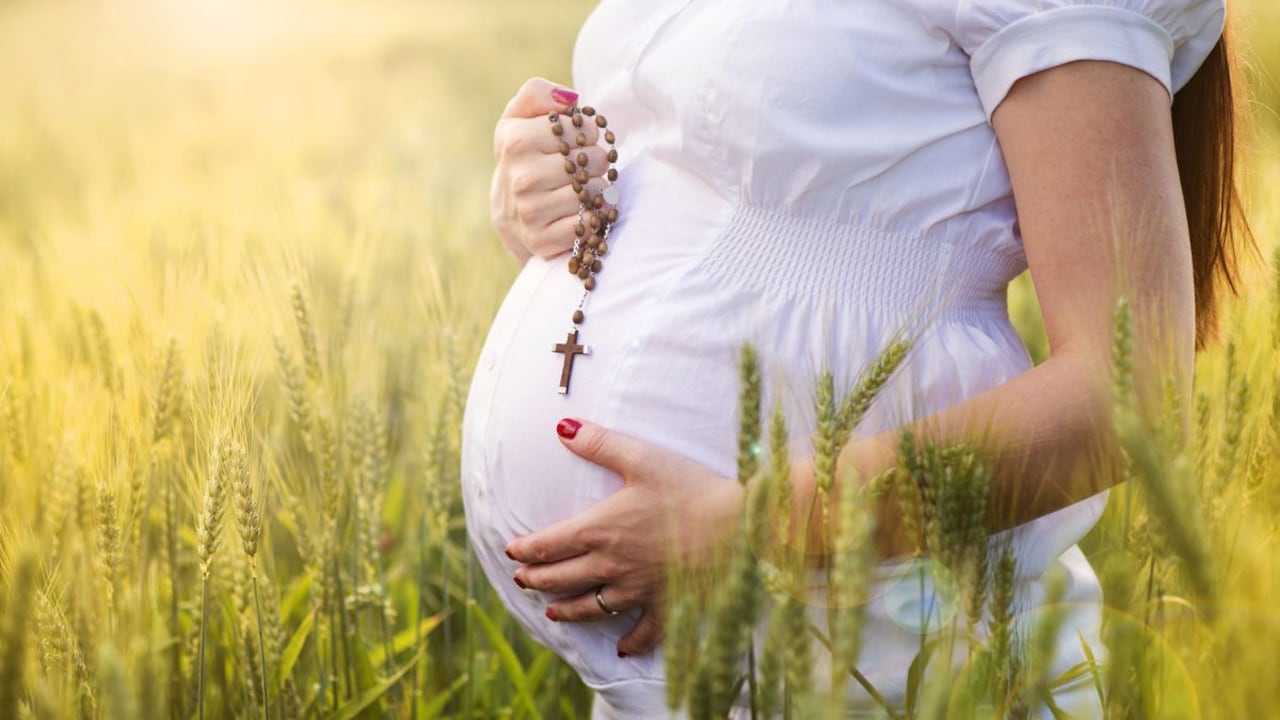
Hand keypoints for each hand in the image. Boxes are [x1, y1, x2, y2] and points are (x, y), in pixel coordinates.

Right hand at [490, 78, 613, 263]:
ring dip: (597, 191)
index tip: (578, 140)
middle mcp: (521, 177)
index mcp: (515, 140)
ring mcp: (530, 211)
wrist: (510, 215)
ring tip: (581, 190)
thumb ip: (537, 94)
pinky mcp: (541, 240)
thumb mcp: (519, 119)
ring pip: (596, 192)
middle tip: (582, 167)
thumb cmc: (523, 158)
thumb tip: (569, 98)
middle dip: (597, 162)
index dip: (588, 132)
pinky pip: (589, 224)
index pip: (581, 127)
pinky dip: (592, 219)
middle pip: (594, 159)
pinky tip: (580, 214)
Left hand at [504, 418, 743, 656]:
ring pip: (590, 608)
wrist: (738, 527)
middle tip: (522, 579)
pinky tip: (622, 650)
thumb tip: (562, 427)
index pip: (549, 544)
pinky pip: (642, 632)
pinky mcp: (665, 606)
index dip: (526, 548)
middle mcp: (611, 565)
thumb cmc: (690, 489)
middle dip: (536, 579)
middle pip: (560, 578)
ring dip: (566, 611)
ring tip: (552, 612)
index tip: (512, 549)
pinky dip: (630, 642)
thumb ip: (600, 444)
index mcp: (599, 529)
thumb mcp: (642, 458)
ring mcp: (637, 590)